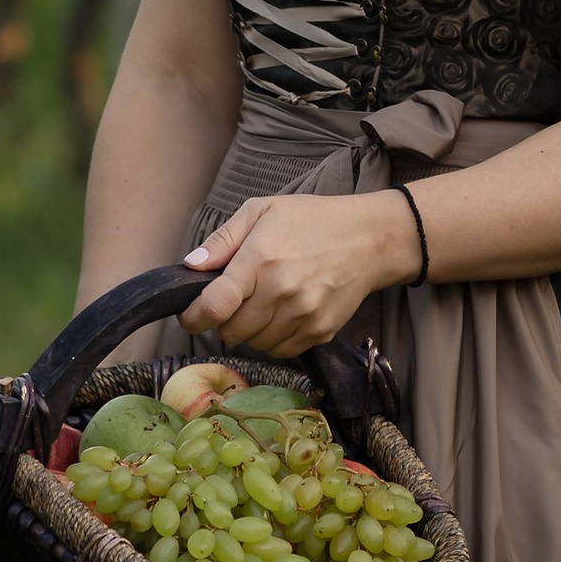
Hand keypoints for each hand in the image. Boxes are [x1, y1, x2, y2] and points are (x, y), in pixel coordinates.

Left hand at [184, 190, 422, 353]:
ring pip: (256, 344)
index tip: (191, 316)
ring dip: (250, 331)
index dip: (193, 317)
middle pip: (231, 331)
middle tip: (236, 301)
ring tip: (263, 304)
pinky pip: (282, 350)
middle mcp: (281, 292)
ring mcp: (303, 315)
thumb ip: (223, 240)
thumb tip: (191, 266)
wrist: (369, 239)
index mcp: (260, 260)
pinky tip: (282, 315)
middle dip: (225, 320)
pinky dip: (274, 339)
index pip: (214, 306)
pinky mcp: (320, 331)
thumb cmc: (312, 220)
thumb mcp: (263, 211)